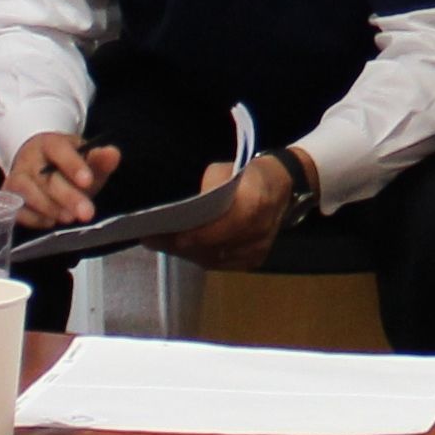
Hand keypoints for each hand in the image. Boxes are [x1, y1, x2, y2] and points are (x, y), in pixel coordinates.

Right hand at [0, 131, 124, 227]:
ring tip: (69, 217)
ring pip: (29, 194)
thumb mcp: (86, 160)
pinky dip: (34, 218)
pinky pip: (18, 209)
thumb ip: (100, 159)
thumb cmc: (67, 165)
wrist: (39, 165)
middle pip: (46, 178)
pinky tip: (49, 221)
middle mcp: (29, 159)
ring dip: (50, 208)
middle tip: (86, 213)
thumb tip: (112, 154)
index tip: (87, 181)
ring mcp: (16, 177)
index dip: (73, 166)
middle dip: (67, 197)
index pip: (60, 151)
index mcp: (50, 143)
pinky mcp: (8, 196)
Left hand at [159, 154, 292, 272]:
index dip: (193, 235)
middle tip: (152, 239)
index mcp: (255, 205)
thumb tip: (181, 208)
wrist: (282, 186)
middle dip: (180, 245)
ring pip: (214, 260)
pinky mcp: (255, 260)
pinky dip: (201, 257)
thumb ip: (206, 188)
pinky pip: (222, 264)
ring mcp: (258, 251)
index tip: (165, 235)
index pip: (220, 227)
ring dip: (187, 253)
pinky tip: (183, 249)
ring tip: (162, 243)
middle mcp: (259, 233)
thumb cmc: (249, 173)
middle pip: (212, 248)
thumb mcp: (226, 169)